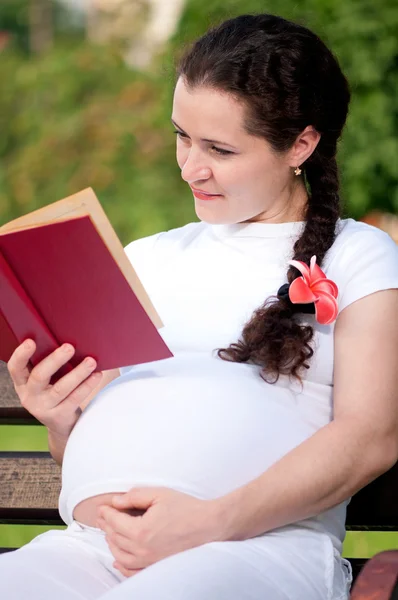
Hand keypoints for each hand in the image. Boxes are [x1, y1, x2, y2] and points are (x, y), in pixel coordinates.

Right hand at [7, 339, 102, 436]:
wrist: (61, 425)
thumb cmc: (54, 392)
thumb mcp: (45, 381)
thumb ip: (48, 364)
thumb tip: (66, 340)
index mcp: (22, 382)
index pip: (15, 367)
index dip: (21, 354)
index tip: (31, 341)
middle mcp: (29, 395)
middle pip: (39, 376)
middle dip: (55, 360)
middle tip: (69, 347)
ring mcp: (43, 408)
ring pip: (60, 388)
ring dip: (78, 373)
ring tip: (91, 361)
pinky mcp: (59, 416)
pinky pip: (74, 398)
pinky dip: (87, 385)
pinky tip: (96, 375)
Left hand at [96, 487, 224, 577]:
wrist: (209, 525)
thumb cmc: (187, 509)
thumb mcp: (159, 494)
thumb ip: (135, 497)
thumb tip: (116, 501)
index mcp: (141, 530)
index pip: (114, 521)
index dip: (106, 512)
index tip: (103, 506)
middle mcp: (142, 550)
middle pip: (115, 538)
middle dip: (106, 525)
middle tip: (103, 516)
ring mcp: (149, 561)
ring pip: (120, 555)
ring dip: (111, 543)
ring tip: (109, 531)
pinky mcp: (156, 567)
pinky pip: (132, 571)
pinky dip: (122, 565)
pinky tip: (118, 560)